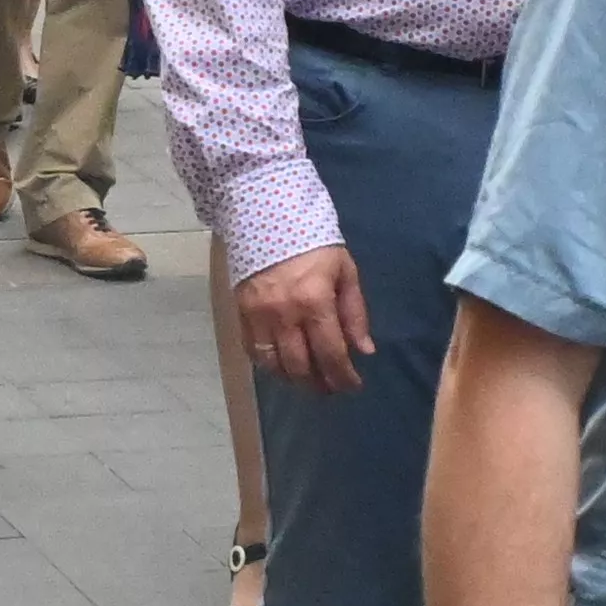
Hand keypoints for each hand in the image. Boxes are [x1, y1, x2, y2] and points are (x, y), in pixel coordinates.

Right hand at [235, 246, 375, 393]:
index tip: (352, 386)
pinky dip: (268, 365)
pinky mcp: (241, 314)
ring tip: (308, 381)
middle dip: (319, 384)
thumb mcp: (344, 271)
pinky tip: (282, 366)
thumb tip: (364, 350)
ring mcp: (258, 317)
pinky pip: (253, 352)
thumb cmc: (314, 243)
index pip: (331, 353)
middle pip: (301, 367)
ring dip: (293, 379)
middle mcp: (284, 315)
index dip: (343, 376)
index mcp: (314, 302)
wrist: (267, 217)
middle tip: (331, 388)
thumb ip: (354, 313)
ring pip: (274, 365)